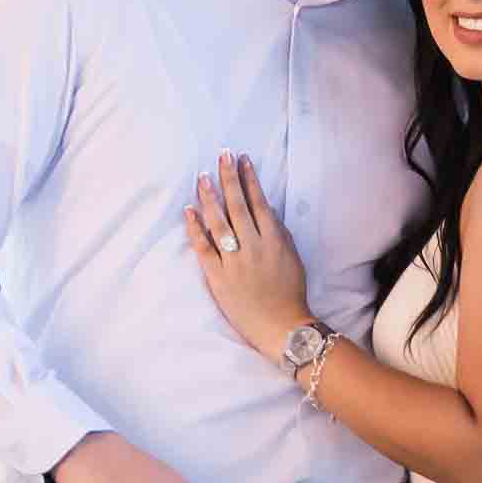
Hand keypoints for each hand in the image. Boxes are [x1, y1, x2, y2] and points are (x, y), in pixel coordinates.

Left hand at [184, 151, 313, 358]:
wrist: (281, 327)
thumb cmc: (290, 293)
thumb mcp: (292, 258)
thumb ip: (279, 233)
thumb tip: (266, 209)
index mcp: (274, 240)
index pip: (259, 202)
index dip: (249, 179)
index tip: (242, 159)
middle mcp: (253, 246)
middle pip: (237, 205)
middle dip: (229, 177)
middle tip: (221, 155)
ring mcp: (234, 261)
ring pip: (218, 222)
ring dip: (210, 196)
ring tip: (203, 177)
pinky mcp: (217, 276)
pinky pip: (203, 247)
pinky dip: (195, 228)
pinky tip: (188, 210)